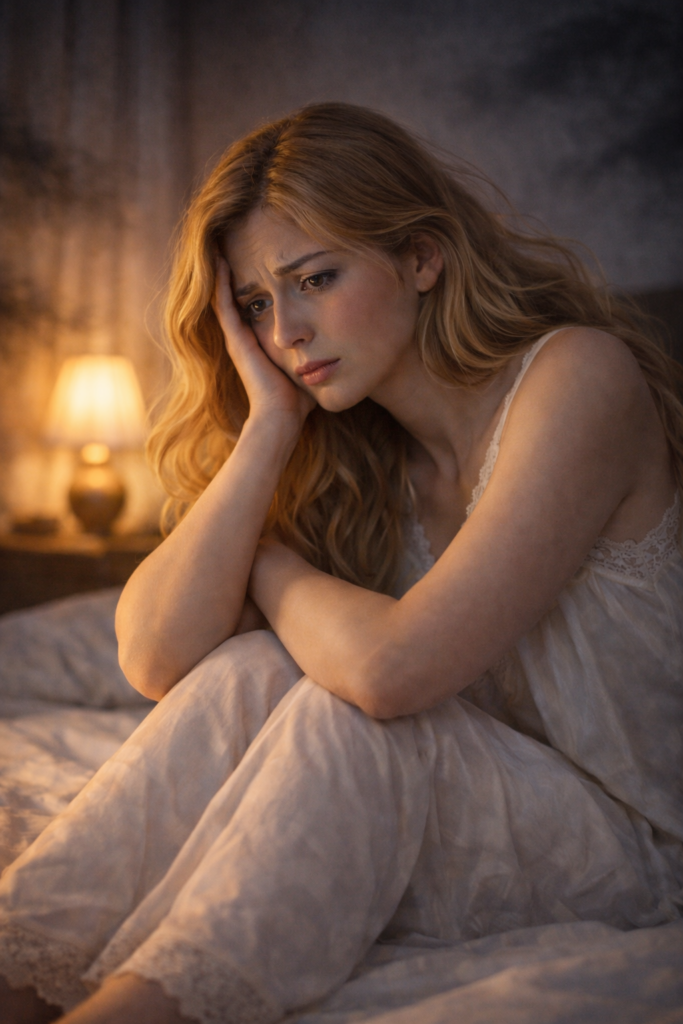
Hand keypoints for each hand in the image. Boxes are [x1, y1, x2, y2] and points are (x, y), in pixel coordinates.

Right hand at [212, 258, 314, 431]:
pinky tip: (219, 260)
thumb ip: (315, 351)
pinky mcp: (236, 340)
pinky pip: (224, 305)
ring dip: (221, 272)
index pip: (253, 307)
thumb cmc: (298, 399)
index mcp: (258, 344)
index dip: (253, 285)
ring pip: (223, 297)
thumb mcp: (307, 365)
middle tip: (229, 244)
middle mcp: (243, 339)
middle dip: (233, 273)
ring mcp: (237, 339)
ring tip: (216, 245)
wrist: (282, 416)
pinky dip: (220, 282)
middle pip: (235, 298)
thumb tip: (337, 341)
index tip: (258, 260)